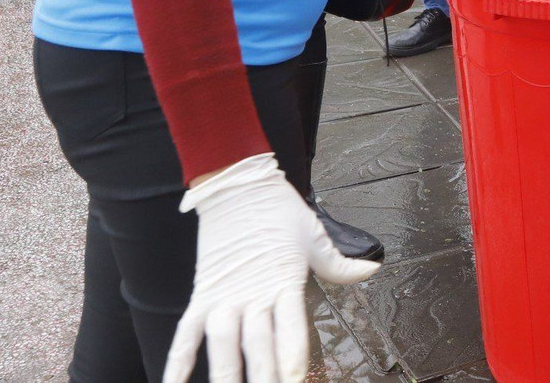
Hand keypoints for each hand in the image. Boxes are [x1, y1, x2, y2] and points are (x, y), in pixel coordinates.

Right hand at [163, 152, 378, 382]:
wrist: (239, 186)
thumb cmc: (280, 211)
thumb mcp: (316, 237)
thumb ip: (340, 265)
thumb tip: (372, 270)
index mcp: (284, 279)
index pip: (289, 324)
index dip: (292, 354)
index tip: (295, 379)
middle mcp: (253, 292)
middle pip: (257, 342)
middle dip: (263, 375)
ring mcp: (224, 295)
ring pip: (222, 342)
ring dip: (225, 372)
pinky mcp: (201, 294)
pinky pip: (185, 332)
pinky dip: (177, 360)